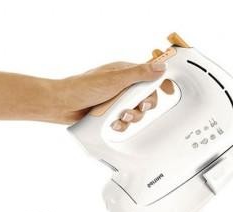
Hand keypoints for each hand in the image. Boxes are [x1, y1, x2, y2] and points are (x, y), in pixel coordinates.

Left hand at [57, 61, 174, 127]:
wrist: (63, 105)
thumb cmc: (83, 88)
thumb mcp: (116, 79)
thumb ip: (140, 73)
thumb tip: (160, 66)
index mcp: (125, 72)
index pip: (150, 74)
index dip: (161, 82)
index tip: (169, 90)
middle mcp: (122, 85)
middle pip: (146, 96)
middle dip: (144, 105)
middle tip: (138, 106)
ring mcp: (116, 100)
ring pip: (136, 111)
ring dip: (131, 116)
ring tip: (121, 116)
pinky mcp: (110, 113)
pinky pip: (124, 121)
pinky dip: (121, 124)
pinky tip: (114, 123)